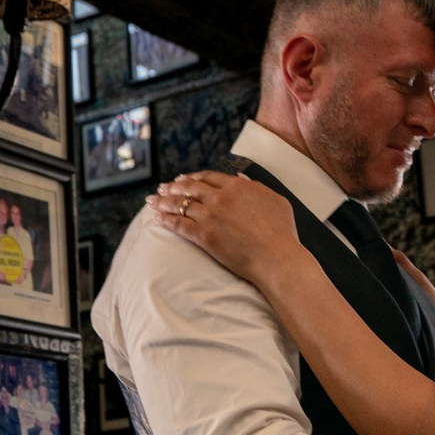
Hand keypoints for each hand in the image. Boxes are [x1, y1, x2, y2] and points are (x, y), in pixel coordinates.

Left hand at [149, 171, 300, 287]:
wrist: (276, 257)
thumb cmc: (282, 233)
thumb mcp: (276, 201)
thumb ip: (257, 189)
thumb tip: (243, 181)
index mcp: (237, 187)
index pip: (208, 177)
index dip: (192, 177)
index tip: (182, 178)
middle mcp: (220, 198)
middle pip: (189, 187)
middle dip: (172, 187)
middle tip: (161, 188)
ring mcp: (210, 216)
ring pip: (180, 204)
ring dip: (163, 202)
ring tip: (152, 201)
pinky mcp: (204, 235)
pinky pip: (179, 224)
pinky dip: (166, 220)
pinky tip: (157, 219)